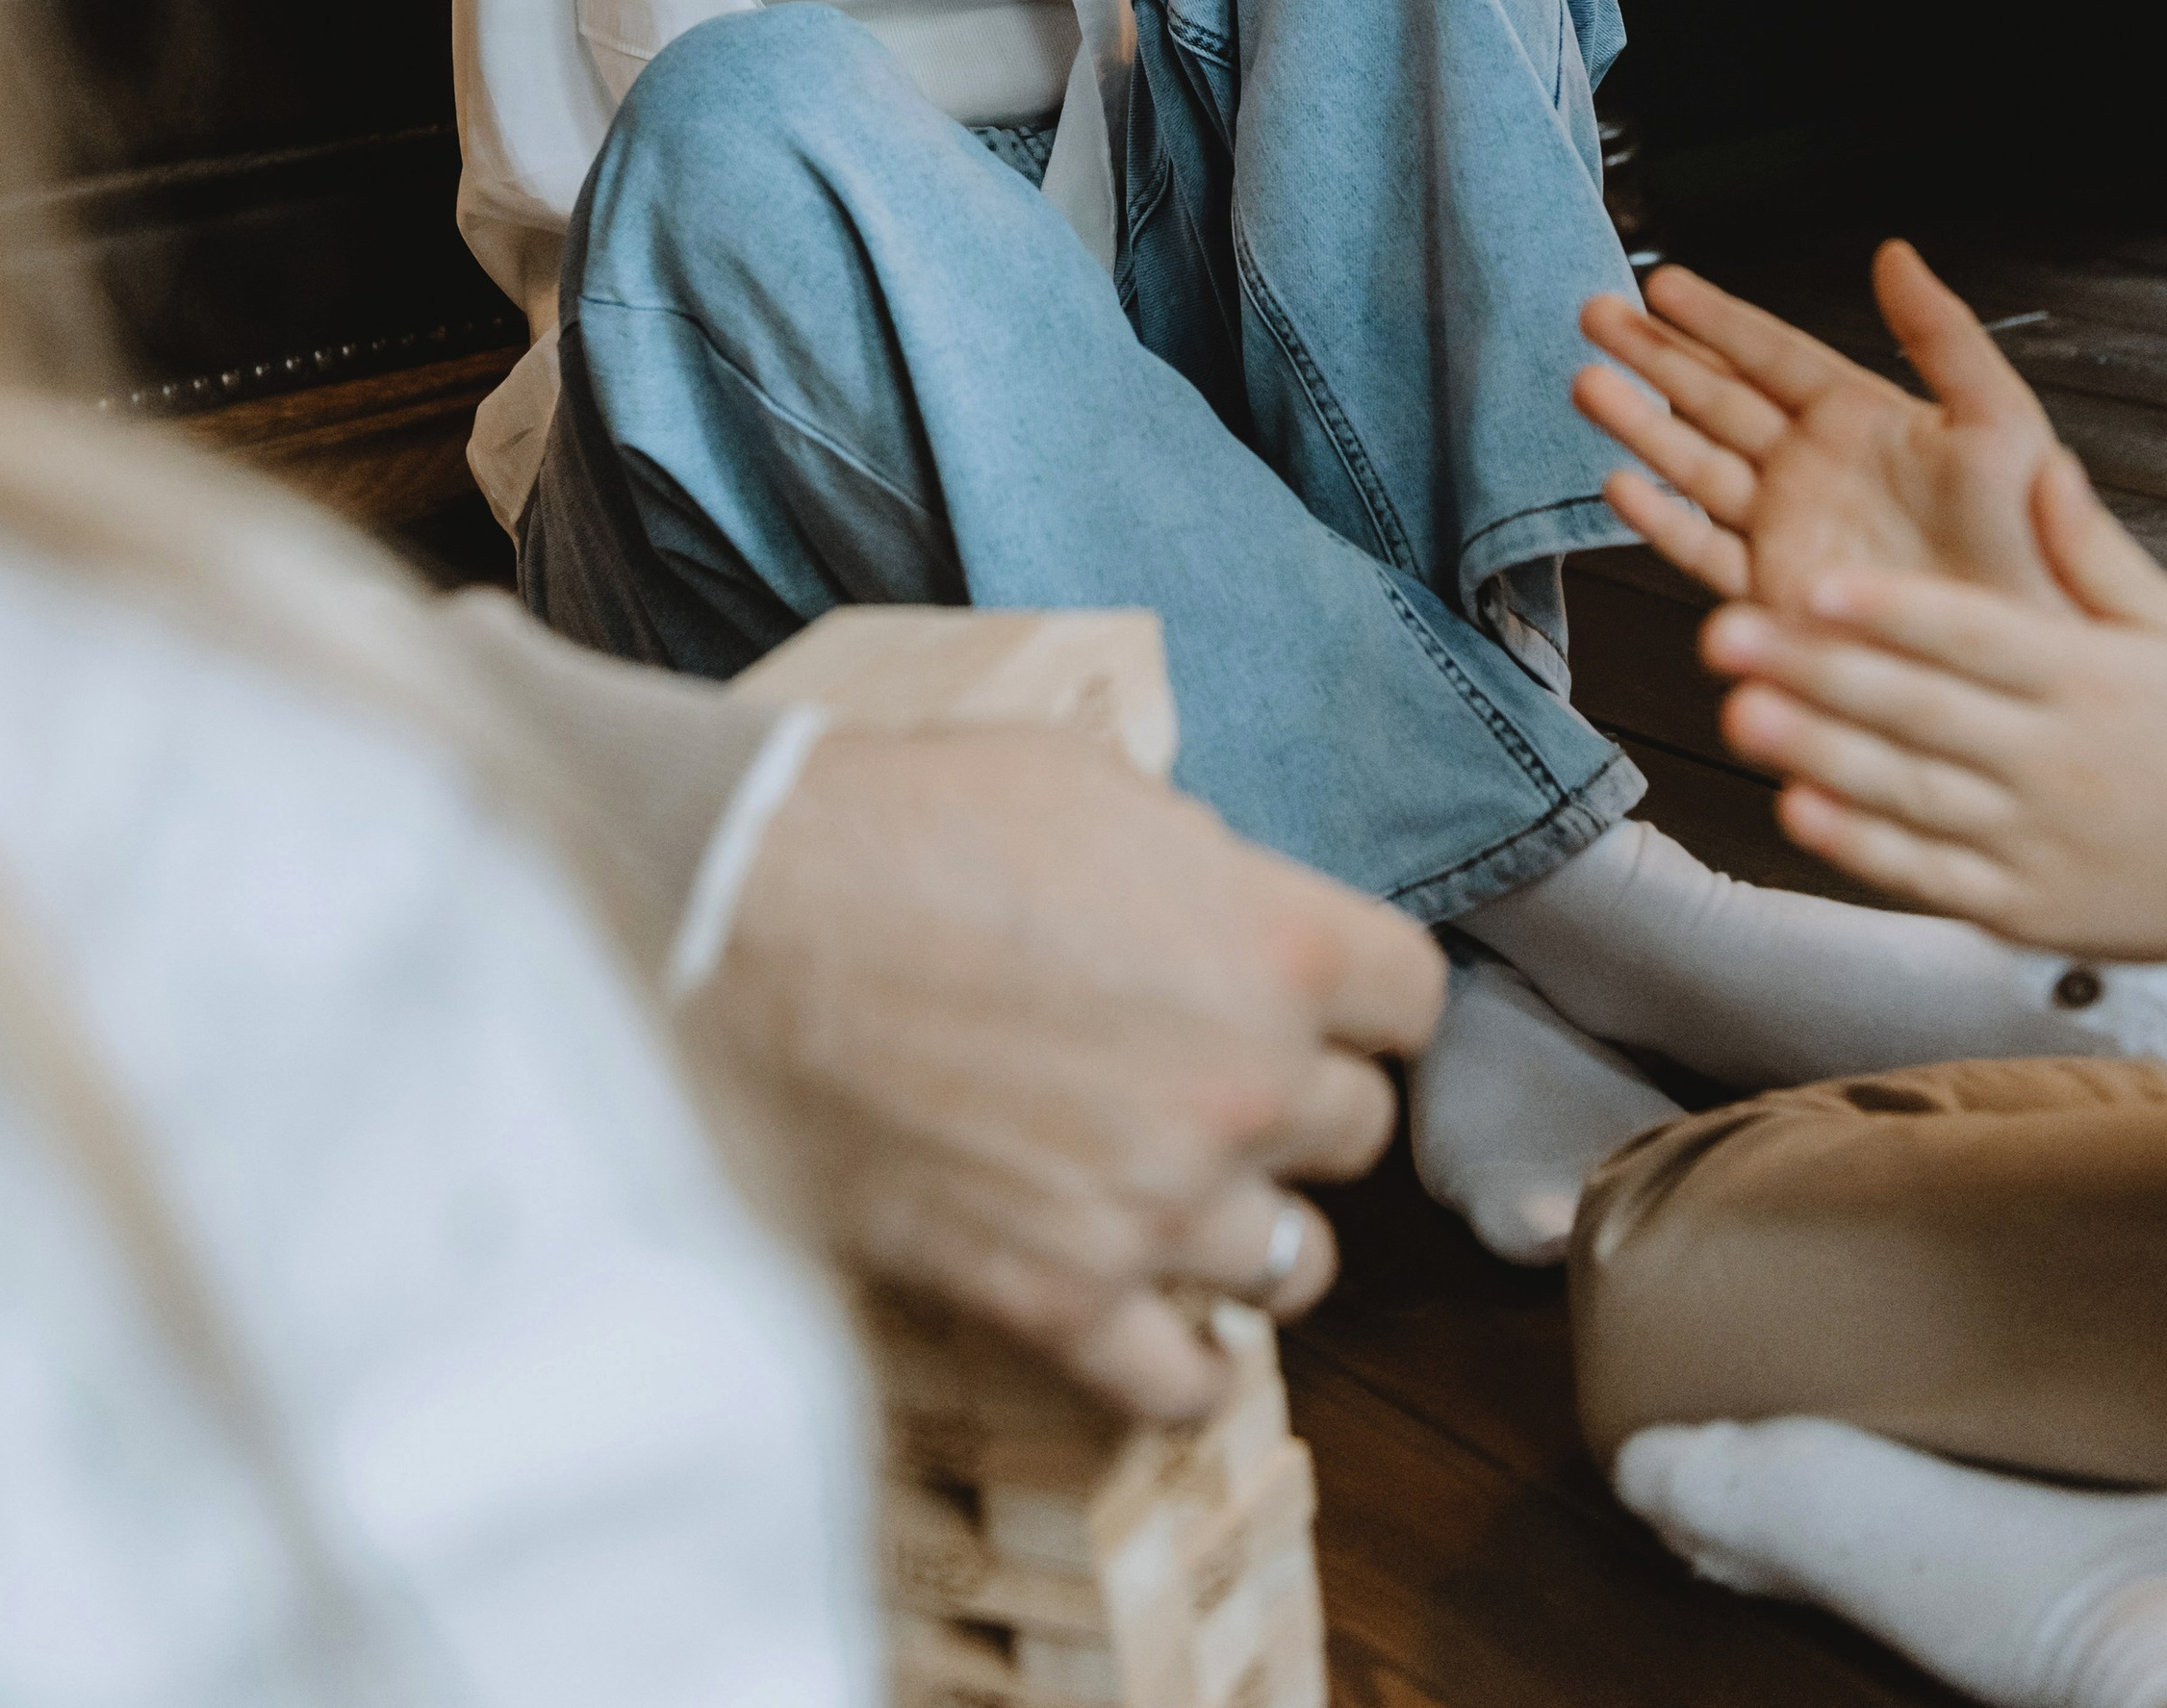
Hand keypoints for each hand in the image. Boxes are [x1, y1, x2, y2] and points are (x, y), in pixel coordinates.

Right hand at [689, 724, 1441, 1418]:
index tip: (1324, 996)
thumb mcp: (1088, 782)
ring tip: (1187, 1192)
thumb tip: (1219, 901)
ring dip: (1251, 1224)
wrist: (753, 924)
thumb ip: (1194, 859)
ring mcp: (1156, 1206)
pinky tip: (1164, 1321)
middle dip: (1296, 1097)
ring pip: (1297, 1261)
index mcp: (1272, 944)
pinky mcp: (1060, 1299)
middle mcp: (1242, 1087)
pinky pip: (1185, 1384)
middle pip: (1358, 1128)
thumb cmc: (908, 823)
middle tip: (1217, 1074)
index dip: (1364, 993)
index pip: (1413, 998)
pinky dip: (1186, 1364)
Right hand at [1576, 242, 2068, 613]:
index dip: (1715, 318)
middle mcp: (1814, 469)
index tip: (1660, 283)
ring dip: (1640, 423)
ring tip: (1587, 382)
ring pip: (1696, 462)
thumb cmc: (2033, 543)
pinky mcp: (1776, 592)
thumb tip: (1895, 253)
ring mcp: (1789, 529)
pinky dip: (1660, 519)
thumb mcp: (1999, 419)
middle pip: (1716, 398)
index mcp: (1864, 419)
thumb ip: (1942, 335)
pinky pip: (1704, 548)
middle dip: (1653, 355)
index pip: (1772, 353)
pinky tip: (1621, 483)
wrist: (2027, 655)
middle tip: (1596, 314)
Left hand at [1699, 449, 2166, 1002]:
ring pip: (1907, 793)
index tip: (1817, 581)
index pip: (1974, 637)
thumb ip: (2090, 547)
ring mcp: (2032, 841)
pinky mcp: (2016, 906)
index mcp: (2087, 679)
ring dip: (1815, 755)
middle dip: (1817, 672)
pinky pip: (1925, 873)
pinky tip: (1797, 812)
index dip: (1892, 610)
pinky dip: (1860, 847)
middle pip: (1919, 711)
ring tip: (1737, 715)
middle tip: (1726, 636)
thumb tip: (2036, 458)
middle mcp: (2053, 759)